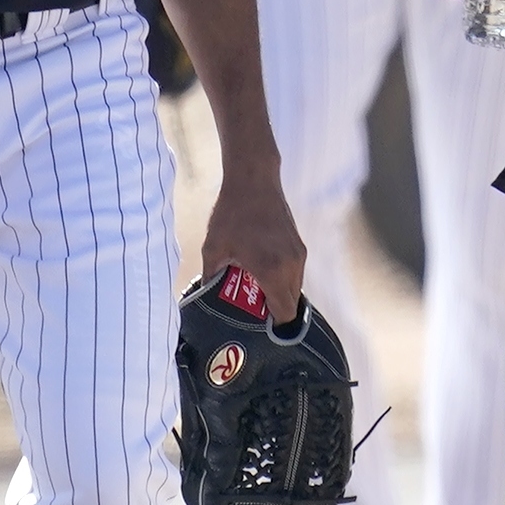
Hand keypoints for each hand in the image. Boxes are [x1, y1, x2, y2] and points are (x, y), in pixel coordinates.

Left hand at [200, 171, 307, 324]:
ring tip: (255, 286)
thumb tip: (205, 295)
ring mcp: (298, 254)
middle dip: (274, 309)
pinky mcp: (298, 244)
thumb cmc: (231, 214)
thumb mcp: (213, 248)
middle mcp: (291, 265)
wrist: (253, 180)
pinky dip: (282, 277)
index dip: (274, 324)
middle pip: (291, 303)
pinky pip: (295, 272)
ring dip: (279, 292)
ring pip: (294, 287)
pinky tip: (262, 268)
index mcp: (272, 271)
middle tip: (252, 306)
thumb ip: (211, 276)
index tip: (259, 324)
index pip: (285, 312)